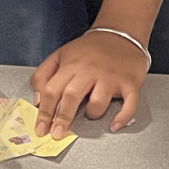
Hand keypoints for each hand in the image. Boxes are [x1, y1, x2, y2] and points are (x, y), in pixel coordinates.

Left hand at [31, 29, 149, 137]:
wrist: (120, 34)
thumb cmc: (89, 50)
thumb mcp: (60, 56)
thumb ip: (44, 75)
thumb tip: (38, 101)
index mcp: (71, 65)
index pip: (52, 91)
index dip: (45, 112)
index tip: (41, 128)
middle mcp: (90, 71)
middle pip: (72, 97)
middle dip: (63, 119)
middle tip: (57, 133)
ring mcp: (111, 77)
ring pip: (98, 104)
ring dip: (92, 114)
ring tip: (90, 114)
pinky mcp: (130, 83)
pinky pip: (129, 105)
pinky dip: (123, 118)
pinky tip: (114, 125)